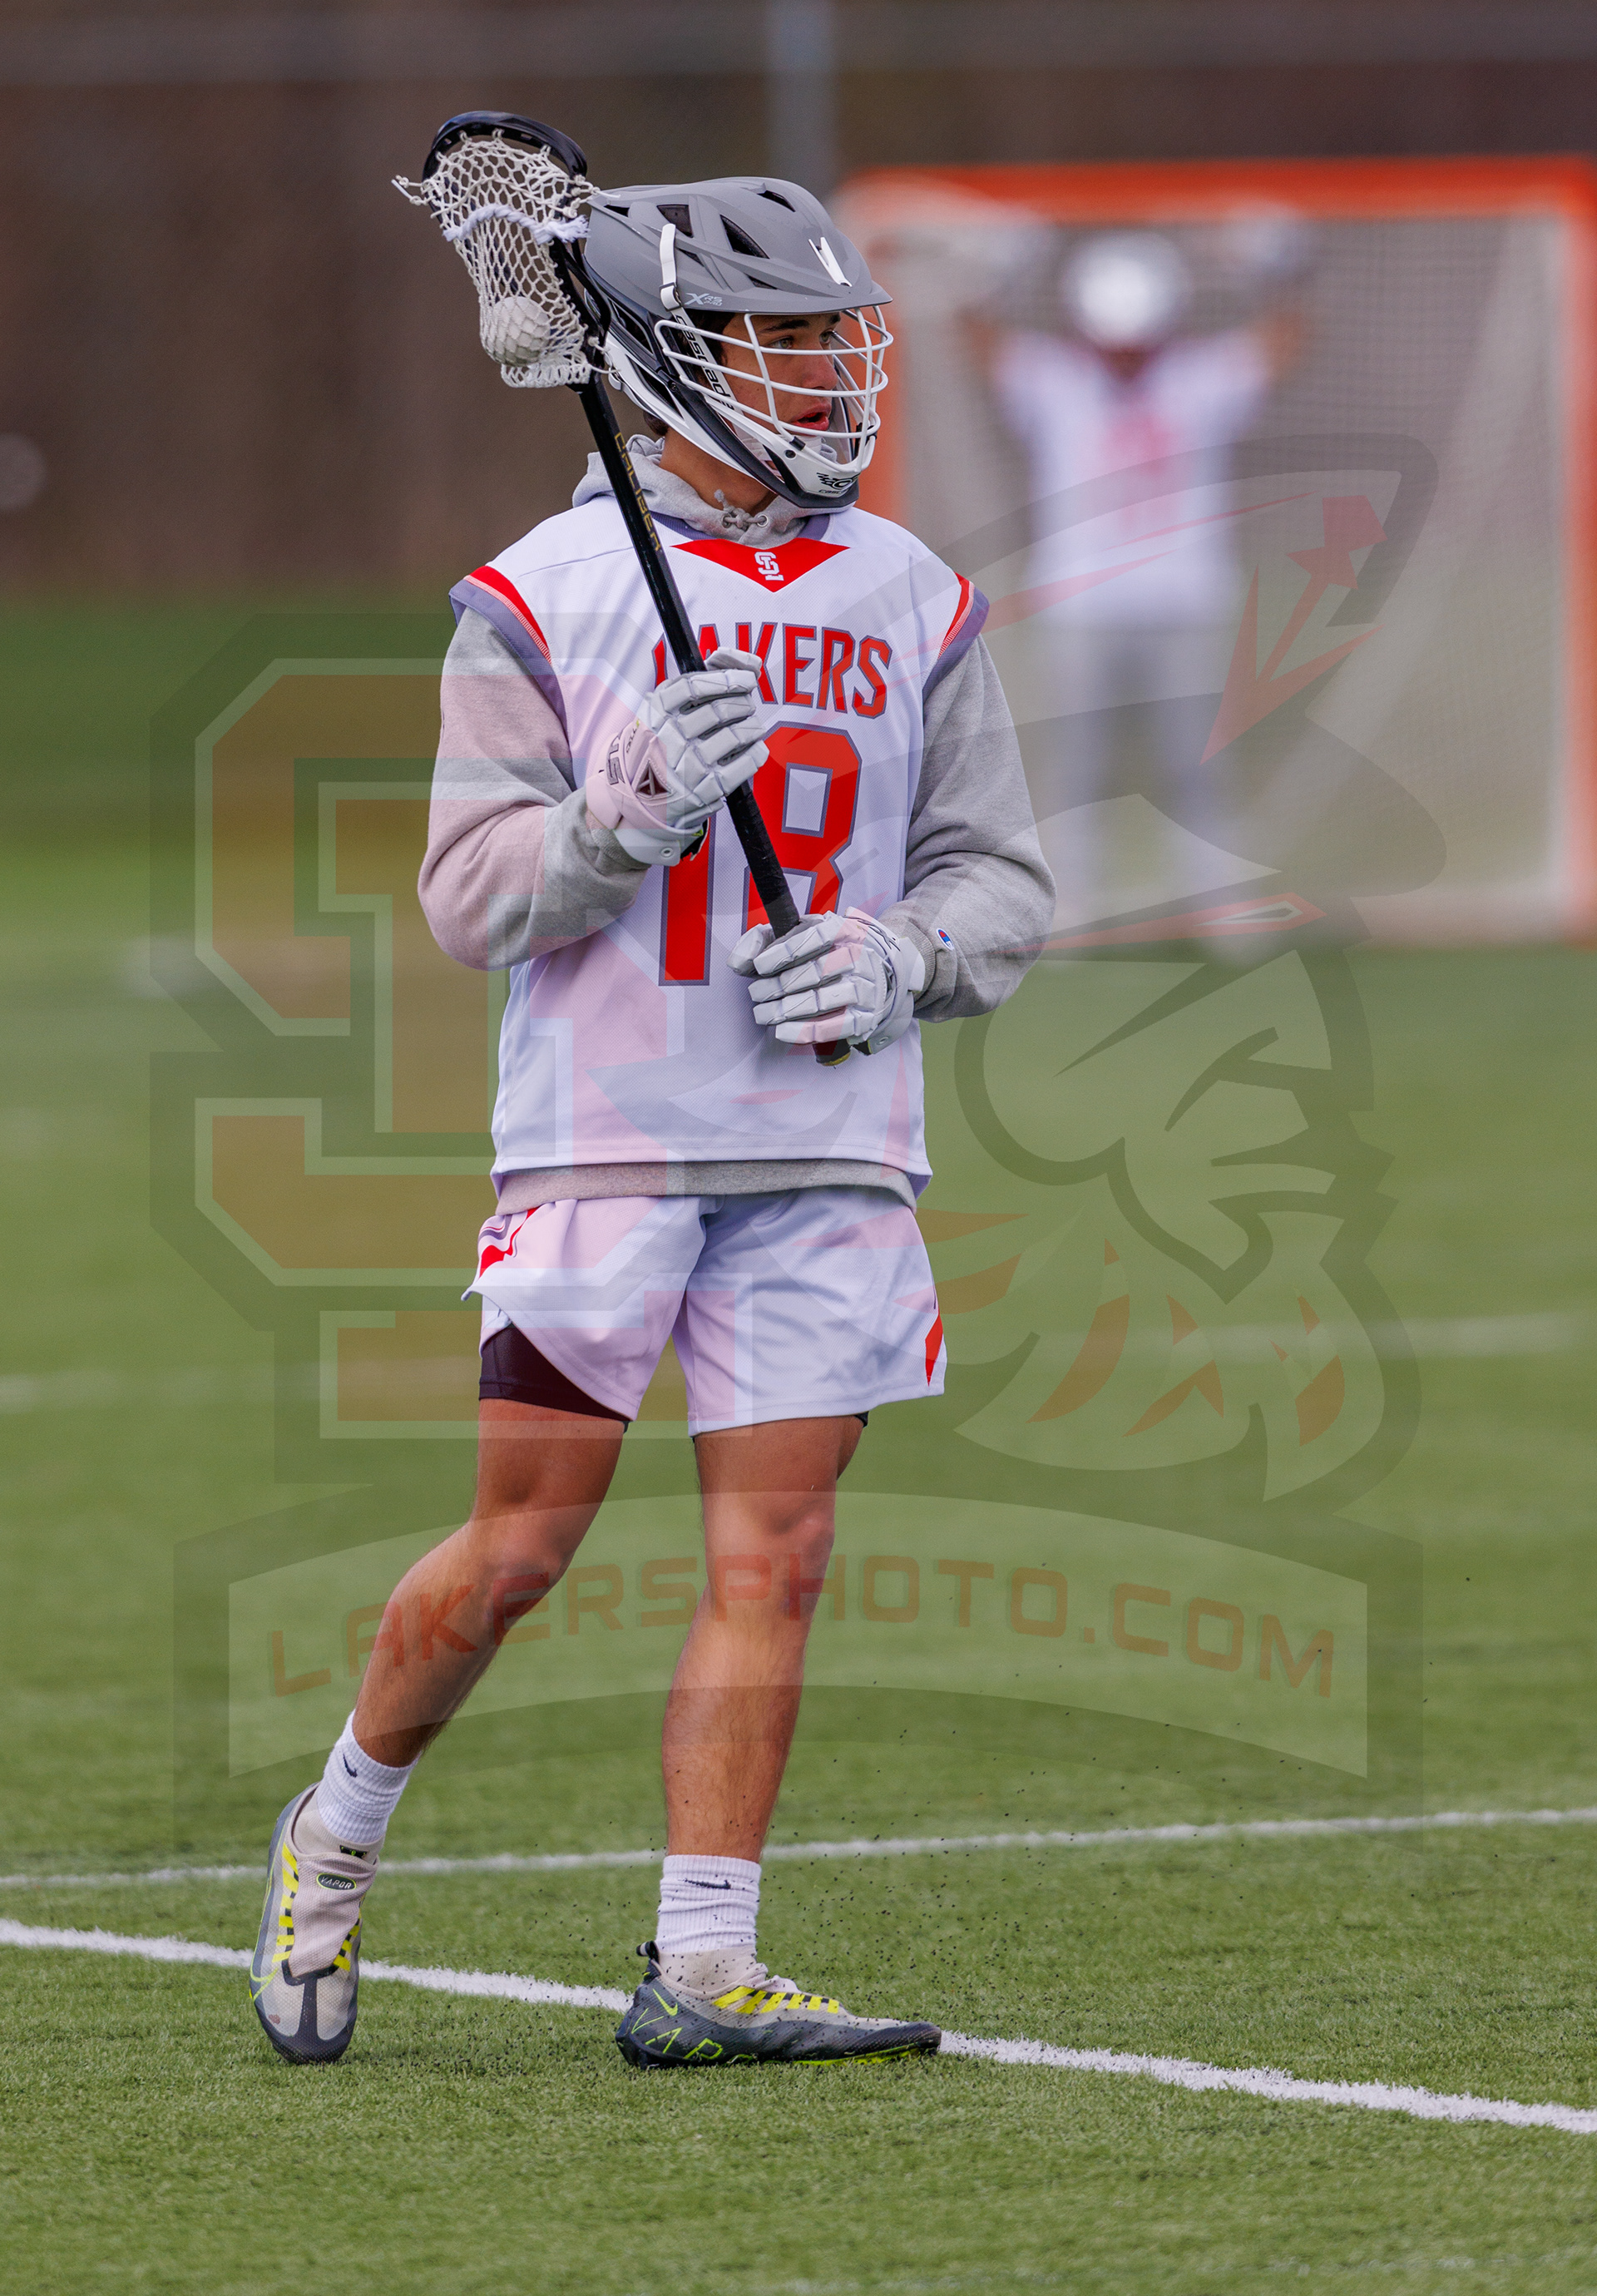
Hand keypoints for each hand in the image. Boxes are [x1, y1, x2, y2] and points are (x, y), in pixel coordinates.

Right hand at [587, 647, 767, 865]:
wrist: (635, 796)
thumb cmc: (656, 744)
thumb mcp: (660, 711)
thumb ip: (694, 684)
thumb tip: (744, 663)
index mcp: (655, 713)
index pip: (694, 686)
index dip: (727, 679)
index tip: (746, 678)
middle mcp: (669, 738)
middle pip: (719, 710)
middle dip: (743, 704)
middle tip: (747, 706)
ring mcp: (687, 766)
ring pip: (735, 736)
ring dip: (752, 727)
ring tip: (753, 727)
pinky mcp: (704, 791)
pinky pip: (742, 765)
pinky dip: (756, 752)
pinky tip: (756, 748)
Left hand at [729, 907, 925, 1052]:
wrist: (875, 973)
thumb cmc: (825, 952)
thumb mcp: (797, 935)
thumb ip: (763, 940)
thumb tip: (737, 962)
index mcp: (842, 930)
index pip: (814, 938)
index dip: (783, 953)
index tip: (759, 966)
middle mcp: (857, 957)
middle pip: (814, 972)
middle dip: (778, 986)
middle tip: (756, 994)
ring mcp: (864, 987)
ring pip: (822, 1000)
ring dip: (786, 1010)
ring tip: (763, 1014)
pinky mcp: (865, 1015)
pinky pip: (834, 1026)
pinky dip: (805, 1031)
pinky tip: (781, 1031)